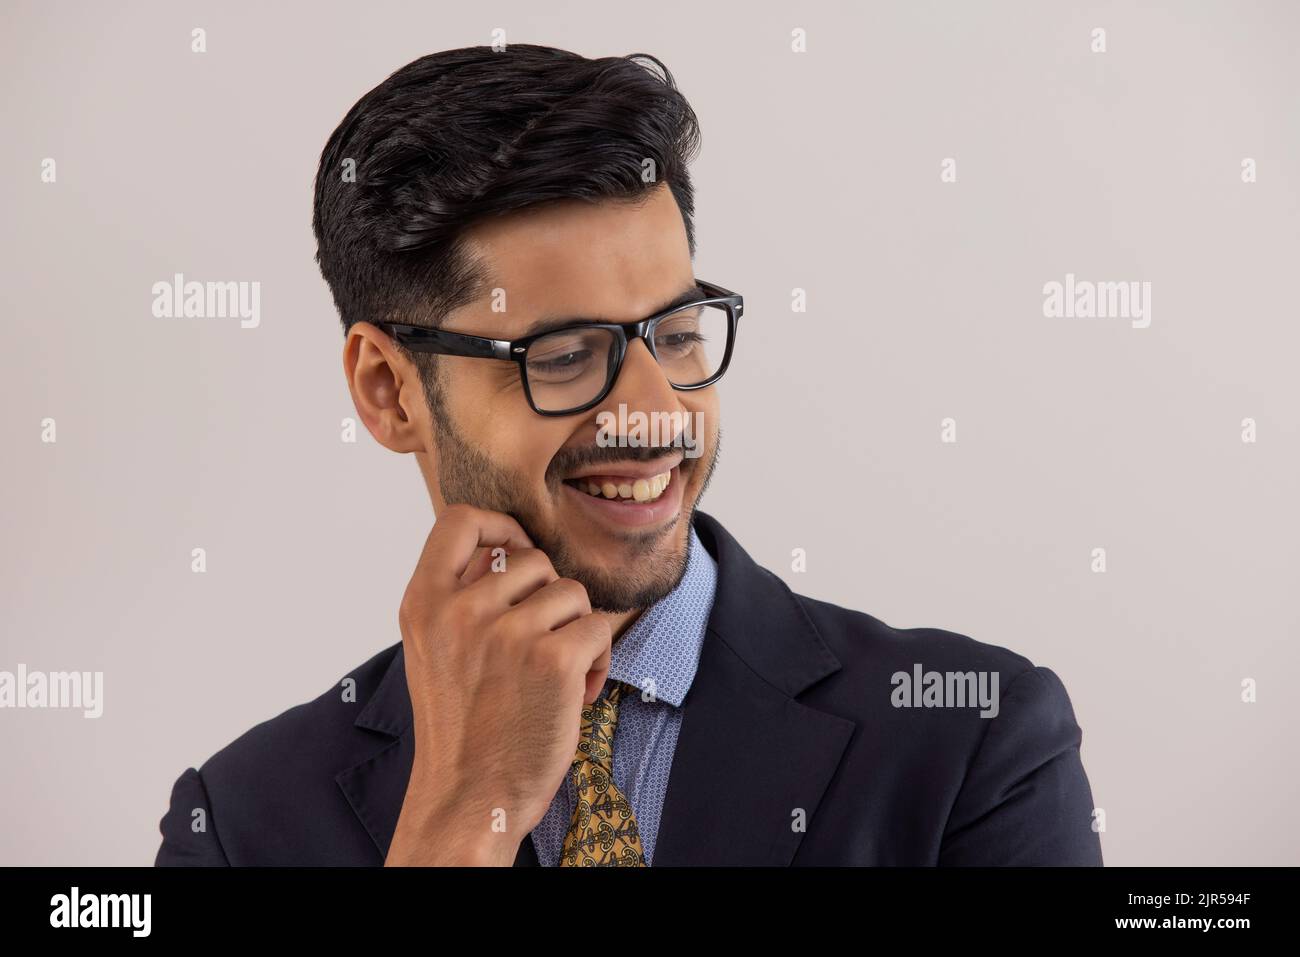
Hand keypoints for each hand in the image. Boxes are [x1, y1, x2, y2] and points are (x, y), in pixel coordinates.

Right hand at [385, 504, 611, 865]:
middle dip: (548, 596)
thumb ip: (461, 595)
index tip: (515, 552)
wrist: (469, 797)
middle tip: (539, 642)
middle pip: (533, 558)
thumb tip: (511, 546)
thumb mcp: (434, 649)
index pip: (458, 520)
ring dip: (576, 628)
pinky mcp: (552, 660)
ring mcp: (507, 634)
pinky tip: (579, 691)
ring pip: (571, 591)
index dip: (498, 525)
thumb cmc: (461, 724)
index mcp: (423, 603)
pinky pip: (598, 626)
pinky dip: (599, 657)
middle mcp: (460, 611)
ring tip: (557, 672)